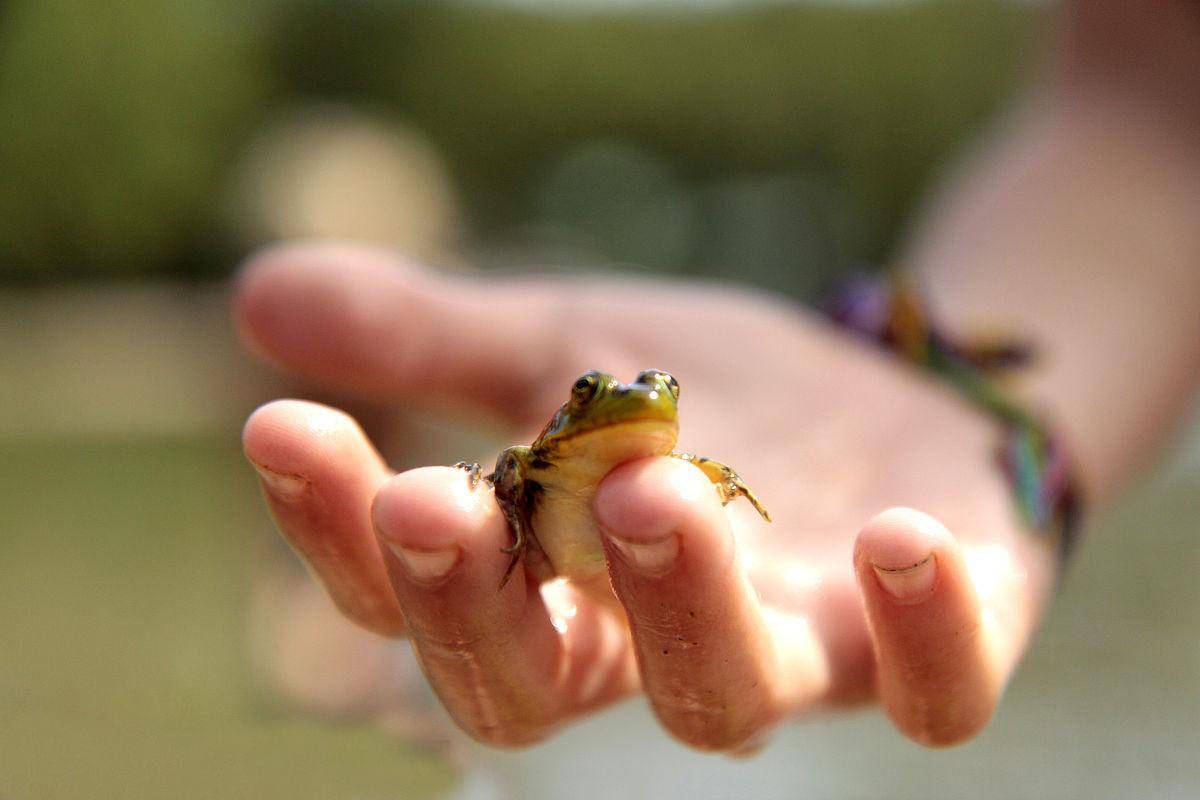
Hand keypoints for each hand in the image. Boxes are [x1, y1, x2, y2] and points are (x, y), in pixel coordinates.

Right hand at [236, 242, 1057, 750]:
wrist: (891, 388)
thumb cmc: (713, 393)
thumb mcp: (570, 341)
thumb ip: (433, 335)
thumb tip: (258, 293)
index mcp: (557, 582)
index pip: (422, 595)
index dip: (340, 533)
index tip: (283, 431)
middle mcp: (658, 644)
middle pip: (543, 687)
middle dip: (477, 608)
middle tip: (431, 504)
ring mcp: (800, 651)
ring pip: (723, 696)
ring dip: (679, 605)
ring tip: (647, 490)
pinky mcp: (934, 638)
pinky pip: (934, 685)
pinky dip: (921, 631)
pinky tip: (895, 536)